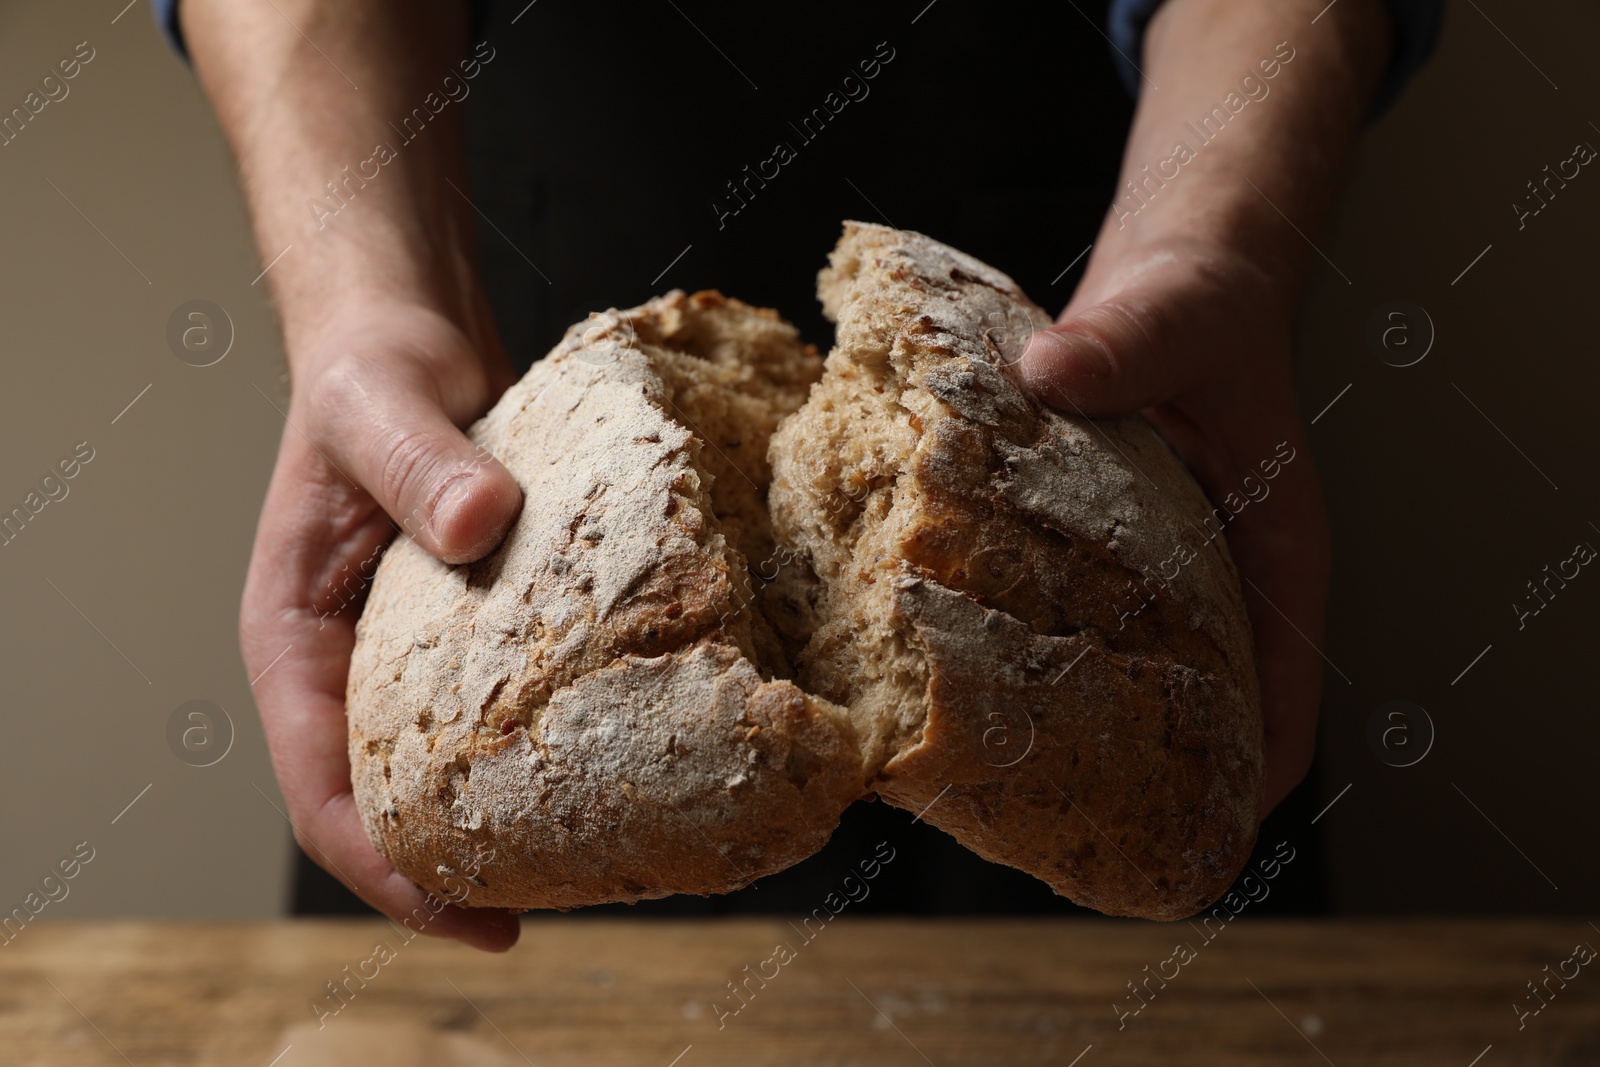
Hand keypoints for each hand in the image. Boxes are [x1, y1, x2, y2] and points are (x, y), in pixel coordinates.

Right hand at [240, 301, 524, 949]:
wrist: (407, 331)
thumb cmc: (371, 365)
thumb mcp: (383, 405)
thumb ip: (421, 462)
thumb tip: (479, 524)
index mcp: (294, 637)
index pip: (321, 785)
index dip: (385, 865)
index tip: (463, 911)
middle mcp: (346, 661)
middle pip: (384, 800)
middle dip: (445, 871)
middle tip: (532, 915)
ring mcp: (405, 651)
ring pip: (439, 766)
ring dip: (494, 821)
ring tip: (579, 865)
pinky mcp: (466, 627)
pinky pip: (492, 709)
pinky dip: (533, 748)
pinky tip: (606, 763)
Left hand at [1020, 238, 1329, 815]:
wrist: (1168, 270)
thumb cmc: (1203, 299)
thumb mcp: (1177, 316)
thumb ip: (1125, 346)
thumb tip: (1051, 373)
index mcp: (1272, 549)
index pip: (1286, 685)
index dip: (1252, 770)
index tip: (1203, 833)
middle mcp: (1212, 575)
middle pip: (1200, 701)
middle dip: (1151, 770)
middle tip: (1073, 832)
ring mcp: (1151, 567)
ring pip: (1128, 668)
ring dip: (1080, 718)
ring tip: (999, 770)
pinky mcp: (1090, 545)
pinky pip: (1063, 612)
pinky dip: (1024, 644)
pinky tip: (954, 669)